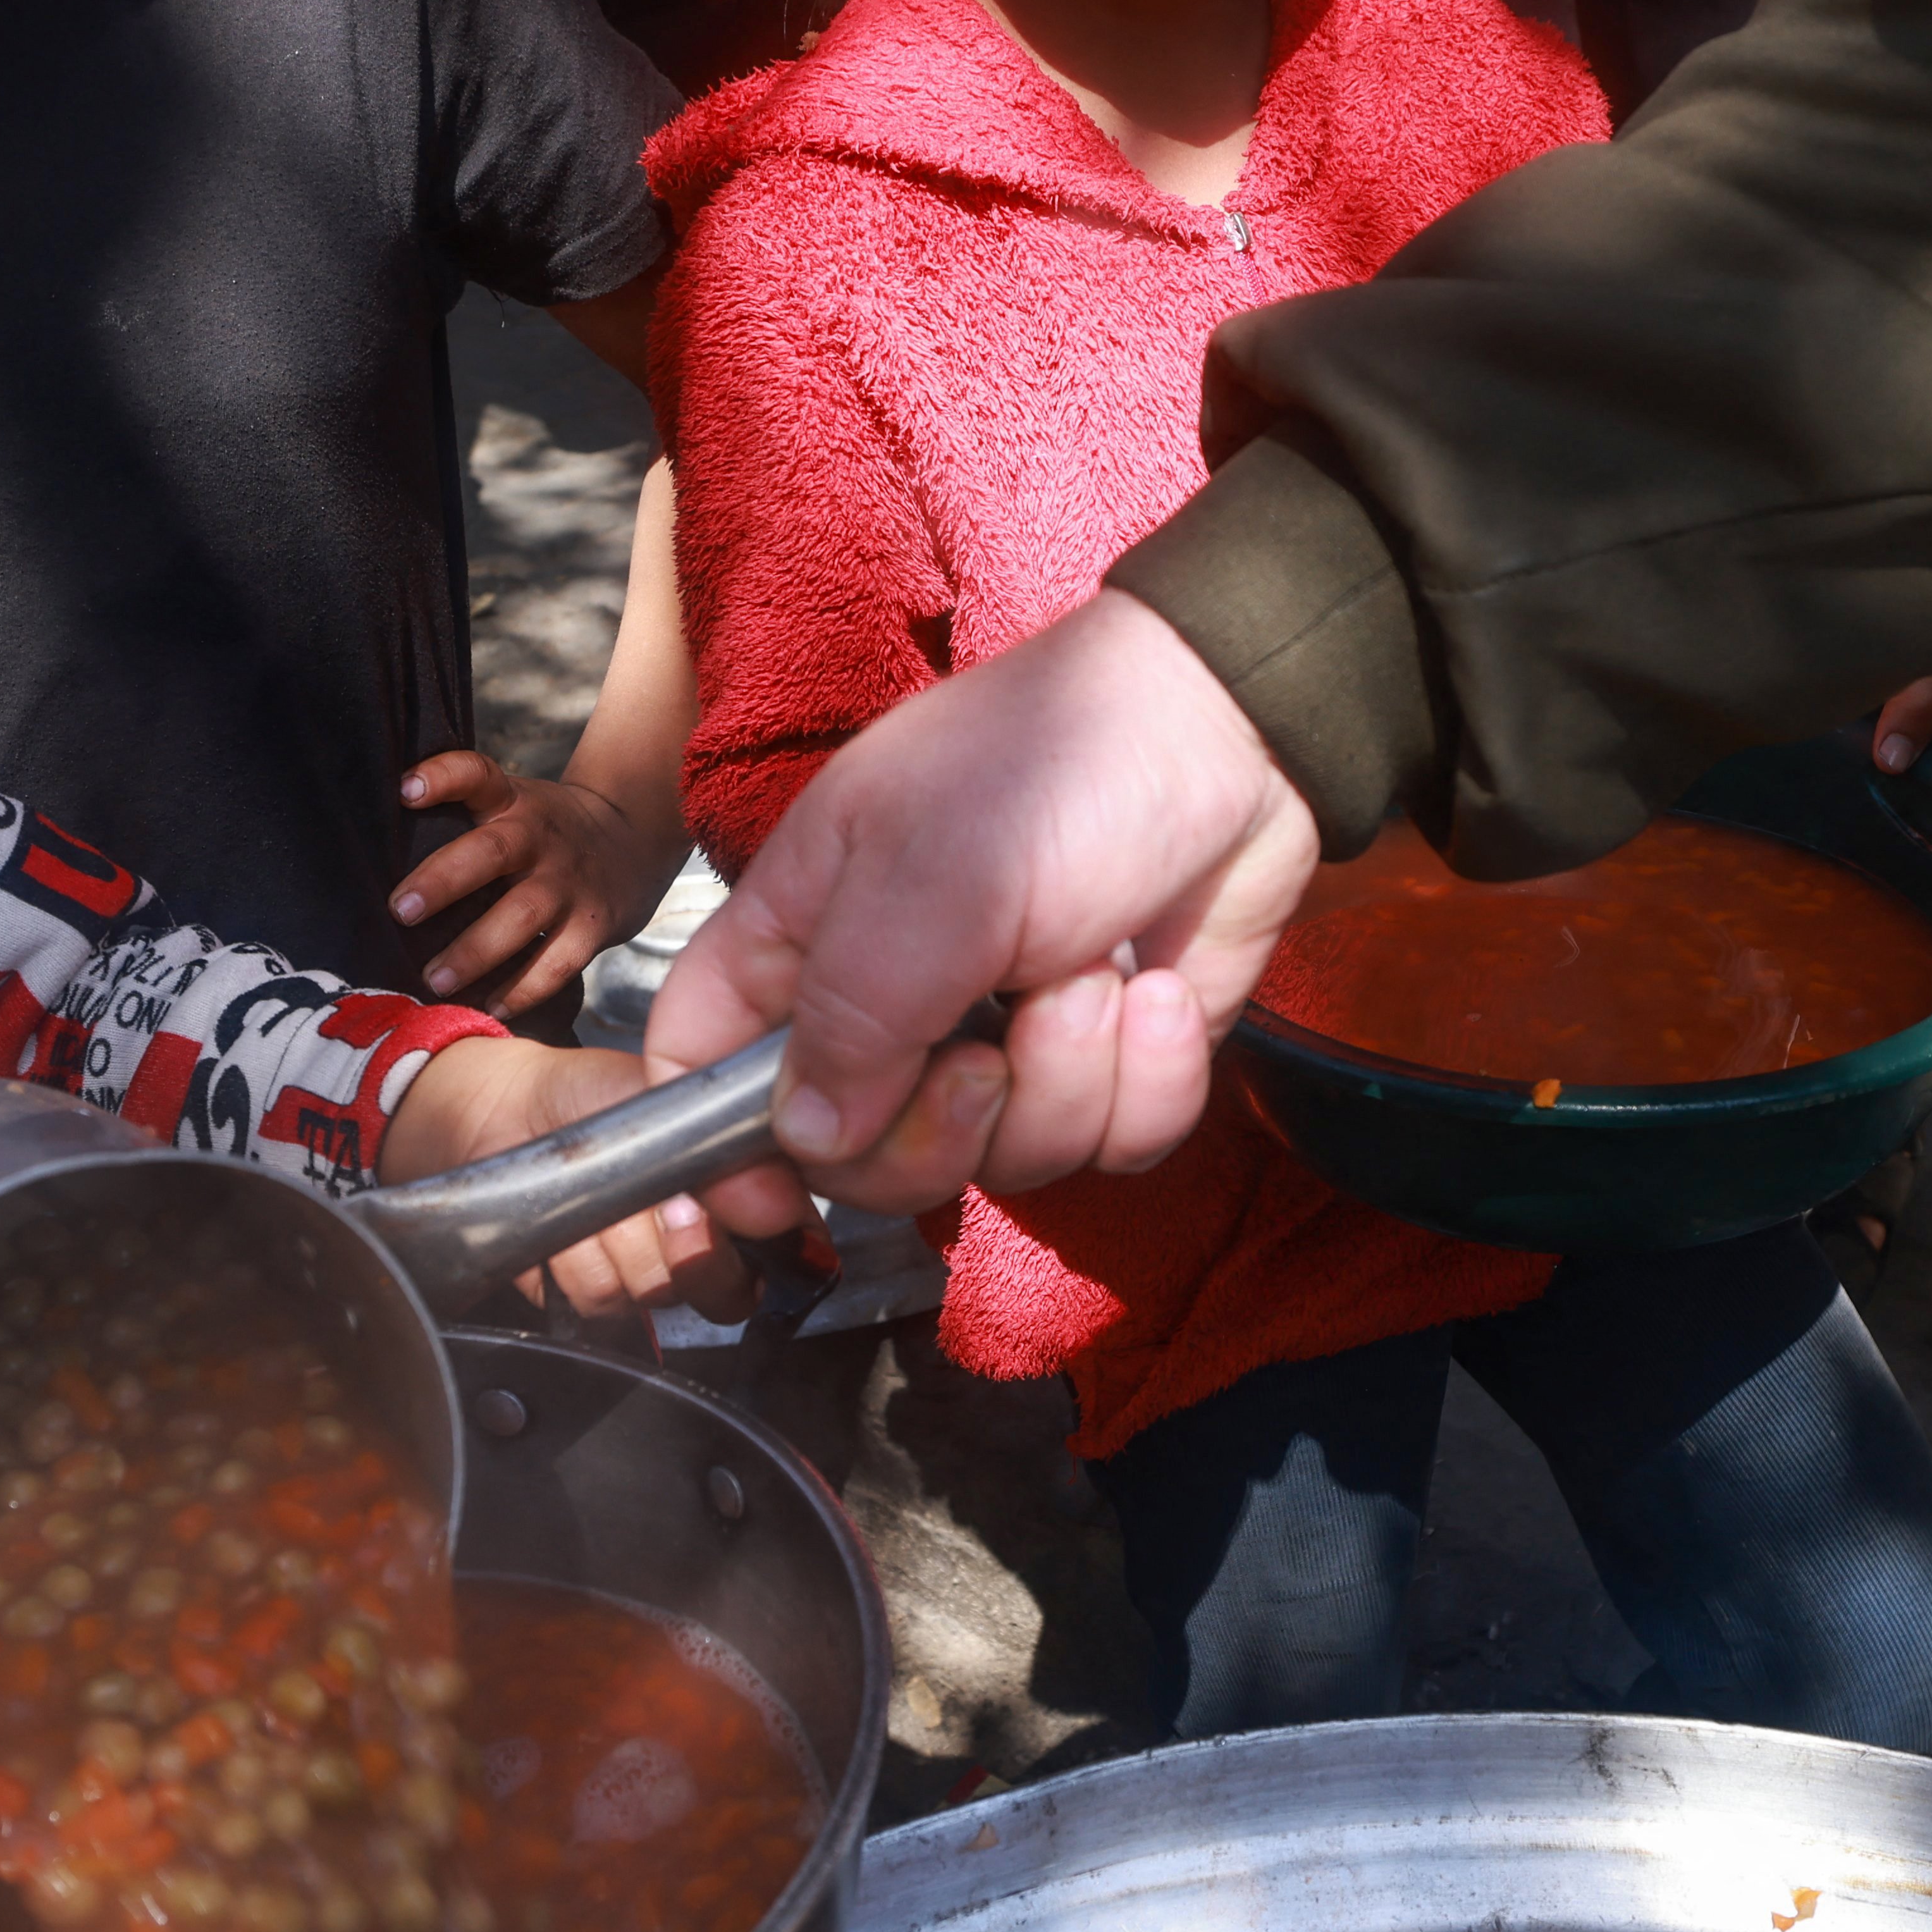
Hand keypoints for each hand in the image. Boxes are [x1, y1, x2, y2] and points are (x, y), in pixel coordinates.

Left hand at [377, 1037, 802, 1317]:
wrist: (512, 1112)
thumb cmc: (595, 1092)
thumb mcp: (666, 1090)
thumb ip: (716, 1135)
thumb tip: (757, 1184)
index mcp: (745, 1194)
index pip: (793, 1248)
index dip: (761, 1237)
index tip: (706, 1202)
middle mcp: (707, 1248)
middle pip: (725, 1289)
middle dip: (680, 1241)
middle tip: (654, 1196)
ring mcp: (650, 1280)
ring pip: (652, 1293)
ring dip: (613, 1239)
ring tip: (595, 1191)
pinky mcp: (593, 1301)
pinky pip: (595, 1301)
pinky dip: (569, 1257)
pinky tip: (564, 1219)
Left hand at [392, 752, 678, 1012]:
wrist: (633, 841)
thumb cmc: (544, 834)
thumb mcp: (514, 805)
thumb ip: (463, 819)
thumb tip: (374, 861)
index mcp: (513, 803)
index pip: (477, 774)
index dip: (442, 777)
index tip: (404, 791)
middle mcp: (539, 838)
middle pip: (492, 852)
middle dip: (444, 881)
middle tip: (402, 911)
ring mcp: (568, 883)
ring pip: (521, 915)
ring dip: (475, 951)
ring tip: (434, 979)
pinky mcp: (593, 926)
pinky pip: (556, 963)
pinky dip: (523, 989)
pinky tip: (490, 1007)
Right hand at [644, 587, 1318, 1213]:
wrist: (1234, 731)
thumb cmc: (1057, 763)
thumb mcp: (931, 880)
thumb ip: (852, 1017)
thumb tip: (803, 1141)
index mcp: (803, 938)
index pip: (697, 1063)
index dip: (712, 1148)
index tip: (771, 1200)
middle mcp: (886, 1004)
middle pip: (857, 1158)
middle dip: (940, 1133)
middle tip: (992, 1051)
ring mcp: (998, 1040)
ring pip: (998, 1162)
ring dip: (1066, 1082)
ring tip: (1097, 977)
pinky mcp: (1104, 1062)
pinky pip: (1109, 1146)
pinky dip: (1149, 1081)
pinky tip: (1163, 993)